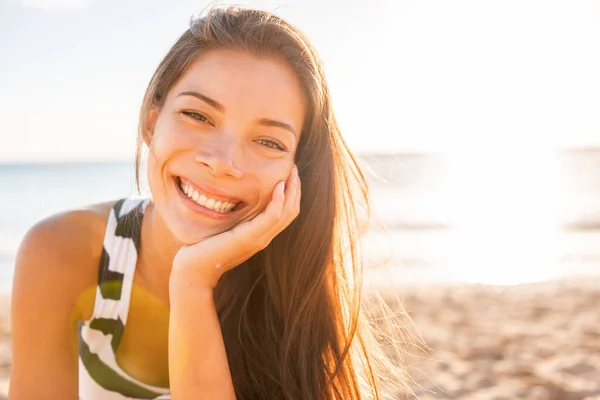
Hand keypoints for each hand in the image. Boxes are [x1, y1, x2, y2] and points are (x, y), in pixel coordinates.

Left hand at [170, 165, 300, 289]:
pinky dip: (279, 200)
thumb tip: (232, 200)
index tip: (289, 175)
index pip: (285, 214)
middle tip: (294, 169)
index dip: (291, 194)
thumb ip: (233, 219)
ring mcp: (259, 239)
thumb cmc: (204, 251)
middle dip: (295, 188)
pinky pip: (272, 216)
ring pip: (287, 212)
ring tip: (291, 172)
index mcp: (260, 236)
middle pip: (291, 211)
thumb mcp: (223, 230)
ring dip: (292, 190)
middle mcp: (264, 238)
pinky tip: (278, 186)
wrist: (195, 271)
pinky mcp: (249, 237)